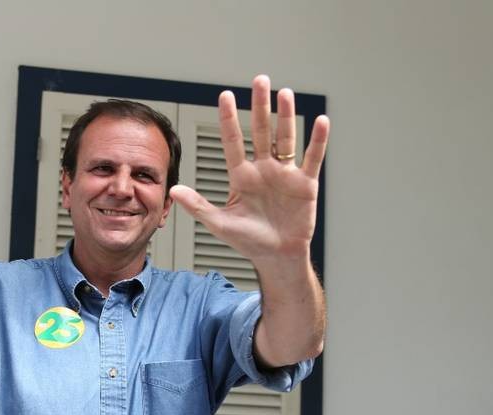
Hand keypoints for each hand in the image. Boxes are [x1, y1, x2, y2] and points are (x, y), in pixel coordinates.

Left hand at [170, 75, 328, 263]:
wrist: (276, 257)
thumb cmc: (248, 241)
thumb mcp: (219, 223)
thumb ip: (197, 205)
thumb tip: (173, 189)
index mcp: (242, 175)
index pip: (233, 141)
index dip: (229, 119)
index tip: (224, 96)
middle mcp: (264, 169)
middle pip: (261, 131)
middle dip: (260, 106)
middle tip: (260, 80)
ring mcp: (285, 174)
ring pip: (285, 138)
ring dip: (285, 116)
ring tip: (284, 93)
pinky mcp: (305, 183)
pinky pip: (311, 157)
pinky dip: (317, 140)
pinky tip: (319, 121)